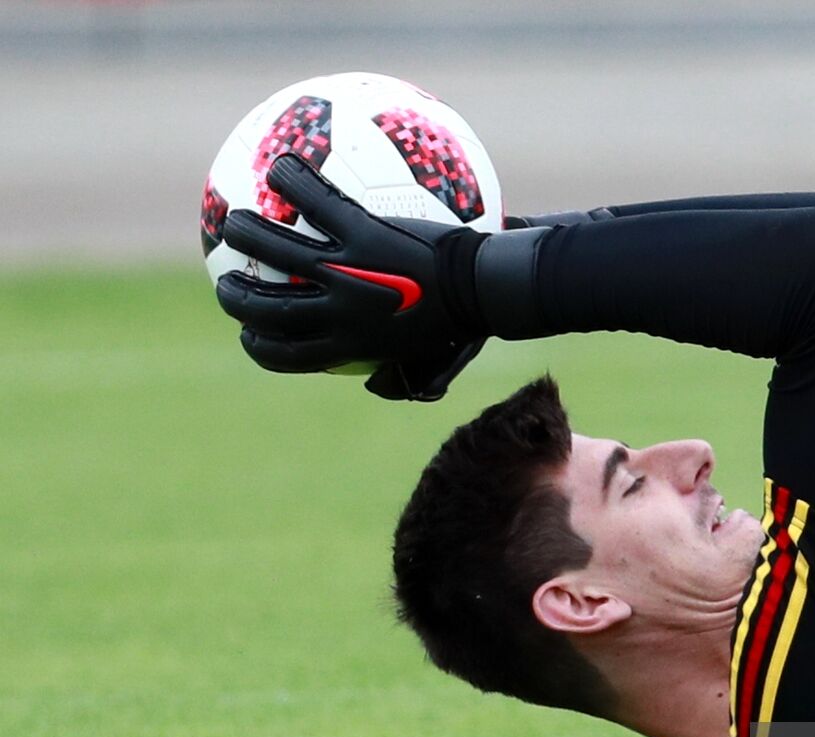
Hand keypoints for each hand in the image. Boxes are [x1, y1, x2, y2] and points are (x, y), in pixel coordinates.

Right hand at [215, 153, 487, 400]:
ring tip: (233, 222)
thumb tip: (375, 389)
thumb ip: (398, 378)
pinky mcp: (363, 234)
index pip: (285, 356)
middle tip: (226, 281)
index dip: (257, 346)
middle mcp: (338, 313)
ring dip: (244, 233)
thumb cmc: (466, 324)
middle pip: (265, 308)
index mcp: (350, 346)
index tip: (248, 334)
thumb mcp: (427, 361)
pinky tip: (278, 167)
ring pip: (274, 250)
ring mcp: (346, 270)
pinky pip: (315, 203)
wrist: (486, 290)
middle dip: (236, 296)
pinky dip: (291, 183)